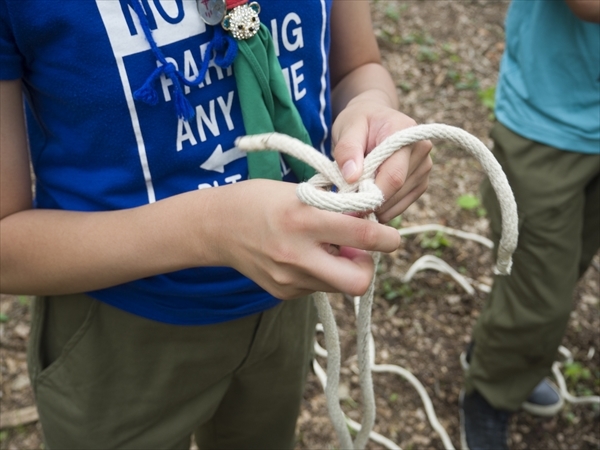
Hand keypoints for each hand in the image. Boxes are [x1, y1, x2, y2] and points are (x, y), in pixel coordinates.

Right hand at [209, 179, 400, 299]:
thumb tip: (368, 222)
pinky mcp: (283, 292)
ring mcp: (289, 279)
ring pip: (339, 286)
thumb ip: (335, 209)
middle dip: (368, 266)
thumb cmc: (259, 200)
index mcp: (304, 220)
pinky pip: (317, 287)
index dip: (387, 237)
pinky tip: (303, 255)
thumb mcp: (300, 192)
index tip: (391, 235)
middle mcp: (297, 255)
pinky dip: (321, 273)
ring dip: (343, 268)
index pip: (363, 237)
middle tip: (359, 249)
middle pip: (358, 282)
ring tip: (325, 247)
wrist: (215, 226)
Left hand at [332, 96, 432, 223]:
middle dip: (370, 202)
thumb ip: (347, 150)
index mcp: (405, 132)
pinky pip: (402, 205)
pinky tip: (368, 199)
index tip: (350, 207)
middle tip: (346, 204)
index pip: (394, 174)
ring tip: (356, 195)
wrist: (374, 118)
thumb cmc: (359, 121)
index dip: (372, 195)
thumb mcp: (347, 127)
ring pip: (399, 201)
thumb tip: (352, 176)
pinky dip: (383, 208)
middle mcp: (421, 150)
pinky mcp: (421, 182)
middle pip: (396, 190)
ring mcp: (424, 167)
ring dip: (375, 206)